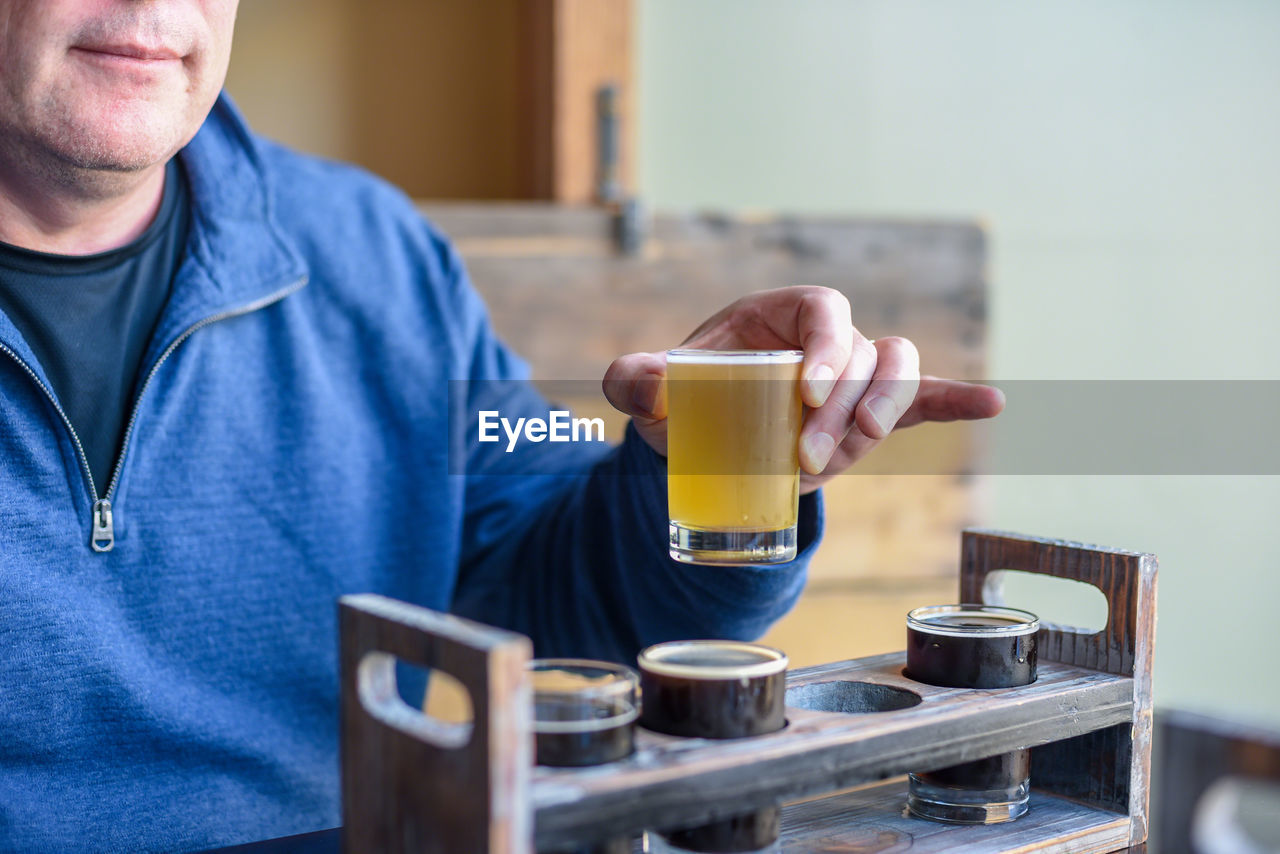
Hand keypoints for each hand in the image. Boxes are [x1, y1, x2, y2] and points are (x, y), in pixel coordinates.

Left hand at [602, 286, 1003, 492]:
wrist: (702, 435)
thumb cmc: (681, 400)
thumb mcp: (653, 391)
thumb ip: (637, 380)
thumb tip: (641, 380)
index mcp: (780, 315)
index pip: (824, 310)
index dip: (829, 346)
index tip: (807, 395)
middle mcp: (825, 339)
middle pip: (865, 354)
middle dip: (850, 407)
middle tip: (809, 456)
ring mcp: (853, 377)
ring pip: (898, 374)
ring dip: (885, 414)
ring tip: (848, 457)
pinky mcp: (867, 413)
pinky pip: (921, 399)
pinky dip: (955, 400)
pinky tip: (991, 403)